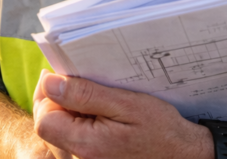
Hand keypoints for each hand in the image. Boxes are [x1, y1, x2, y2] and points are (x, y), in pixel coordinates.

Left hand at [32, 70, 212, 158]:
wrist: (182, 155)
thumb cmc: (159, 128)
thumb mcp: (125, 103)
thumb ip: (84, 94)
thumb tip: (49, 82)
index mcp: (86, 145)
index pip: (45, 119)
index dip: (48, 94)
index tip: (61, 76)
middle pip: (49, 126)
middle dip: (57, 100)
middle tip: (76, 81)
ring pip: (58, 133)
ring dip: (68, 112)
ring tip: (92, 99)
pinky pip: (71, 142)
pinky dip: (77, 124)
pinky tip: (96, 115)